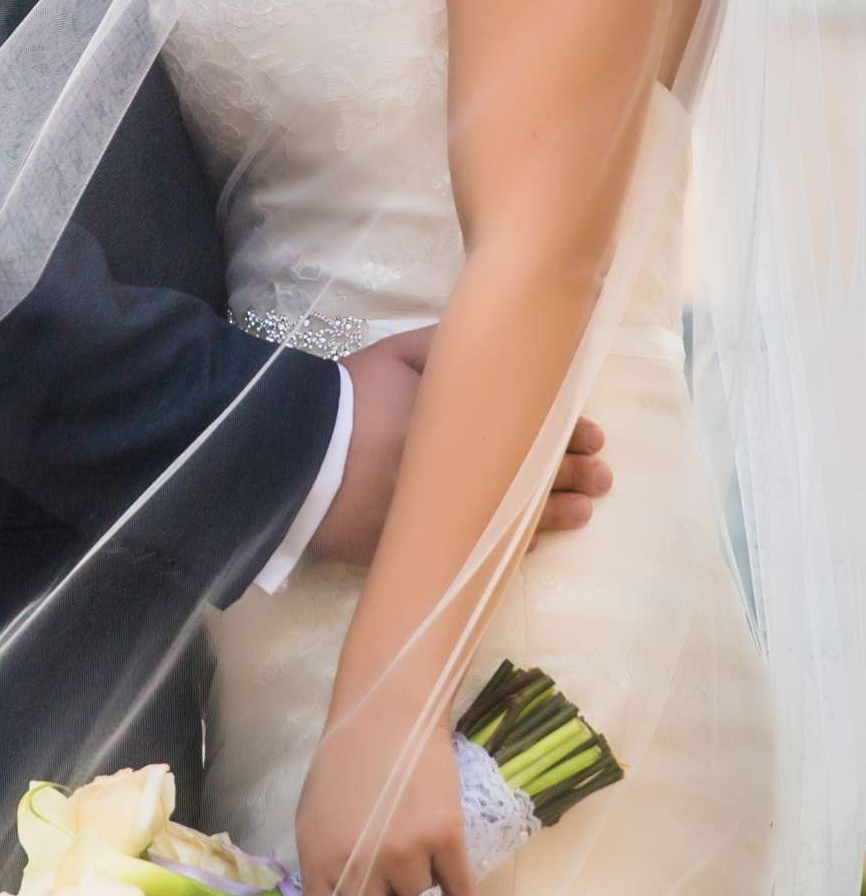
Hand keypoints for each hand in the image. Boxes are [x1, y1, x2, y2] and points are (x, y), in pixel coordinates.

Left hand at [295, 704, 478, 895]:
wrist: (387, 715)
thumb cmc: (346, 767)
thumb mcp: (314, 823)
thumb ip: (327, 875)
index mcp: (318, 863)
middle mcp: (358, 866)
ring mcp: (403, 854)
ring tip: (426, 887)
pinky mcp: (445, 838)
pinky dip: (461, 892)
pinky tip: (449, 866)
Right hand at [309, 327, 610, 565]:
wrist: (293, 456)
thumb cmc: (348, 399)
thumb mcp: (398, 355)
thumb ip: (447, 350)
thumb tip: (492, 345)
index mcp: (462, 423)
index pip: (529, 431)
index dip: (565, 434)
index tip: (593, 435)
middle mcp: (460, 473)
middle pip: (527, 476)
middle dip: (571, 475)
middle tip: (602, 476)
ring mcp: (441, 513)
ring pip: (511, 518)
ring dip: (554, 515)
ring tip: (585, 512)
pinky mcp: (418, 544)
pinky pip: (475, 549)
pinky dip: (509, 546)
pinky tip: (534, 543)